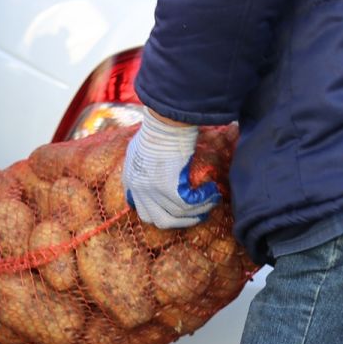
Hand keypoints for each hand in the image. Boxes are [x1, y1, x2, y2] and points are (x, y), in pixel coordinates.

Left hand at [123, 108, 220, 229]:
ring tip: (209, 203)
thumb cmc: (155, 129)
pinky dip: (203, 201)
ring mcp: (153, 192)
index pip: (142, 210)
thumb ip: (143, 165)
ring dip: (196, 213)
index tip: (174, 210)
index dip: (159, 213)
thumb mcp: (139, 149)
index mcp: (131, 181)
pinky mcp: (169, 189)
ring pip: (177, 216)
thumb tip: (153, 172)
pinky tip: (211, 192)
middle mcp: (139, 190)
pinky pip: (189, 205)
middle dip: (179, 221)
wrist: (163, 121)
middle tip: (194, 216)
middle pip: (158, 220)